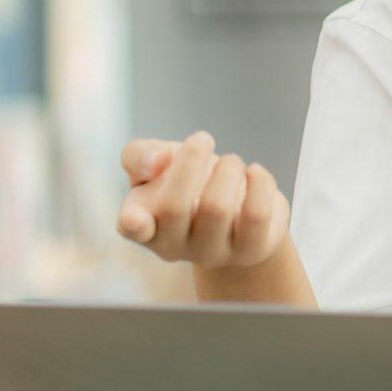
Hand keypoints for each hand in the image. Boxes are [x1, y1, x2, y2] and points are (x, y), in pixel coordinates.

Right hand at [117, 131, 290, 269]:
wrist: (237, 211)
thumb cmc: (189, 184)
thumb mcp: (158, 162)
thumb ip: (140, 154)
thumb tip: (154, 162)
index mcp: (143, 221)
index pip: (131, 228)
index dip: (132, 224)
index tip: (136, 217)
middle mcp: (174, 245)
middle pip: (175, 207)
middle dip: (191, 160)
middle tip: (204, 138)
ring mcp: (212, 253)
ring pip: (217, 208)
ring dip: (228, 167)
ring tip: (231, 161)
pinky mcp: (250, 250)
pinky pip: (256, 214)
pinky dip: (260, 181)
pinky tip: (255, 172)